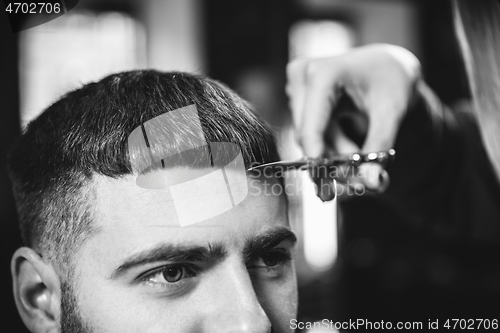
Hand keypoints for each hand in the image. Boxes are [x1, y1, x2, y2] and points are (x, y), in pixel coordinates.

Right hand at [286, 44, 420, 199]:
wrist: (389, 66)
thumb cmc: (392, 81)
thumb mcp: (392, 113)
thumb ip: (379, 147)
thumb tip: (371, 182)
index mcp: (324, 73)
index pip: (310, 128)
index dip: (317, 162)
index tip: (327, 192)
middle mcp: (303, 75)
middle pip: (307, 135)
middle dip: (333, 161)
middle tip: (358, 182)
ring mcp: (297, 85)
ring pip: (307, 137)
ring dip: (333, 154)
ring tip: (361, 156)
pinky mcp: (298, 95)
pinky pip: (309, 132)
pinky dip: (329, 146)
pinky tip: (349, 146)